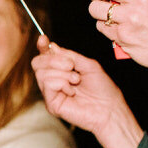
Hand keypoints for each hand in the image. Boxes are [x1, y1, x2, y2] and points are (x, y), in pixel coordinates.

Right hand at [31, 36, 145, 147]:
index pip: (44, 57)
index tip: (43, 39)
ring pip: (42, 73)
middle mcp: (53, 81)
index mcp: (61, 71)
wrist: (110, 109)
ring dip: (62, 73)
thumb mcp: (88, 65)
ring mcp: (51, 93)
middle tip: (71, 65)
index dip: (42, 47)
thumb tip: (52, 47)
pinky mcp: (51, 104)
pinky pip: (47, 84)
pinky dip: (61, 83)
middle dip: (54, 60)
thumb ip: (70, 56)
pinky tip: (72, 90)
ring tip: (76, 80)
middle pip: (37, 63)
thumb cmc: (103, 89)